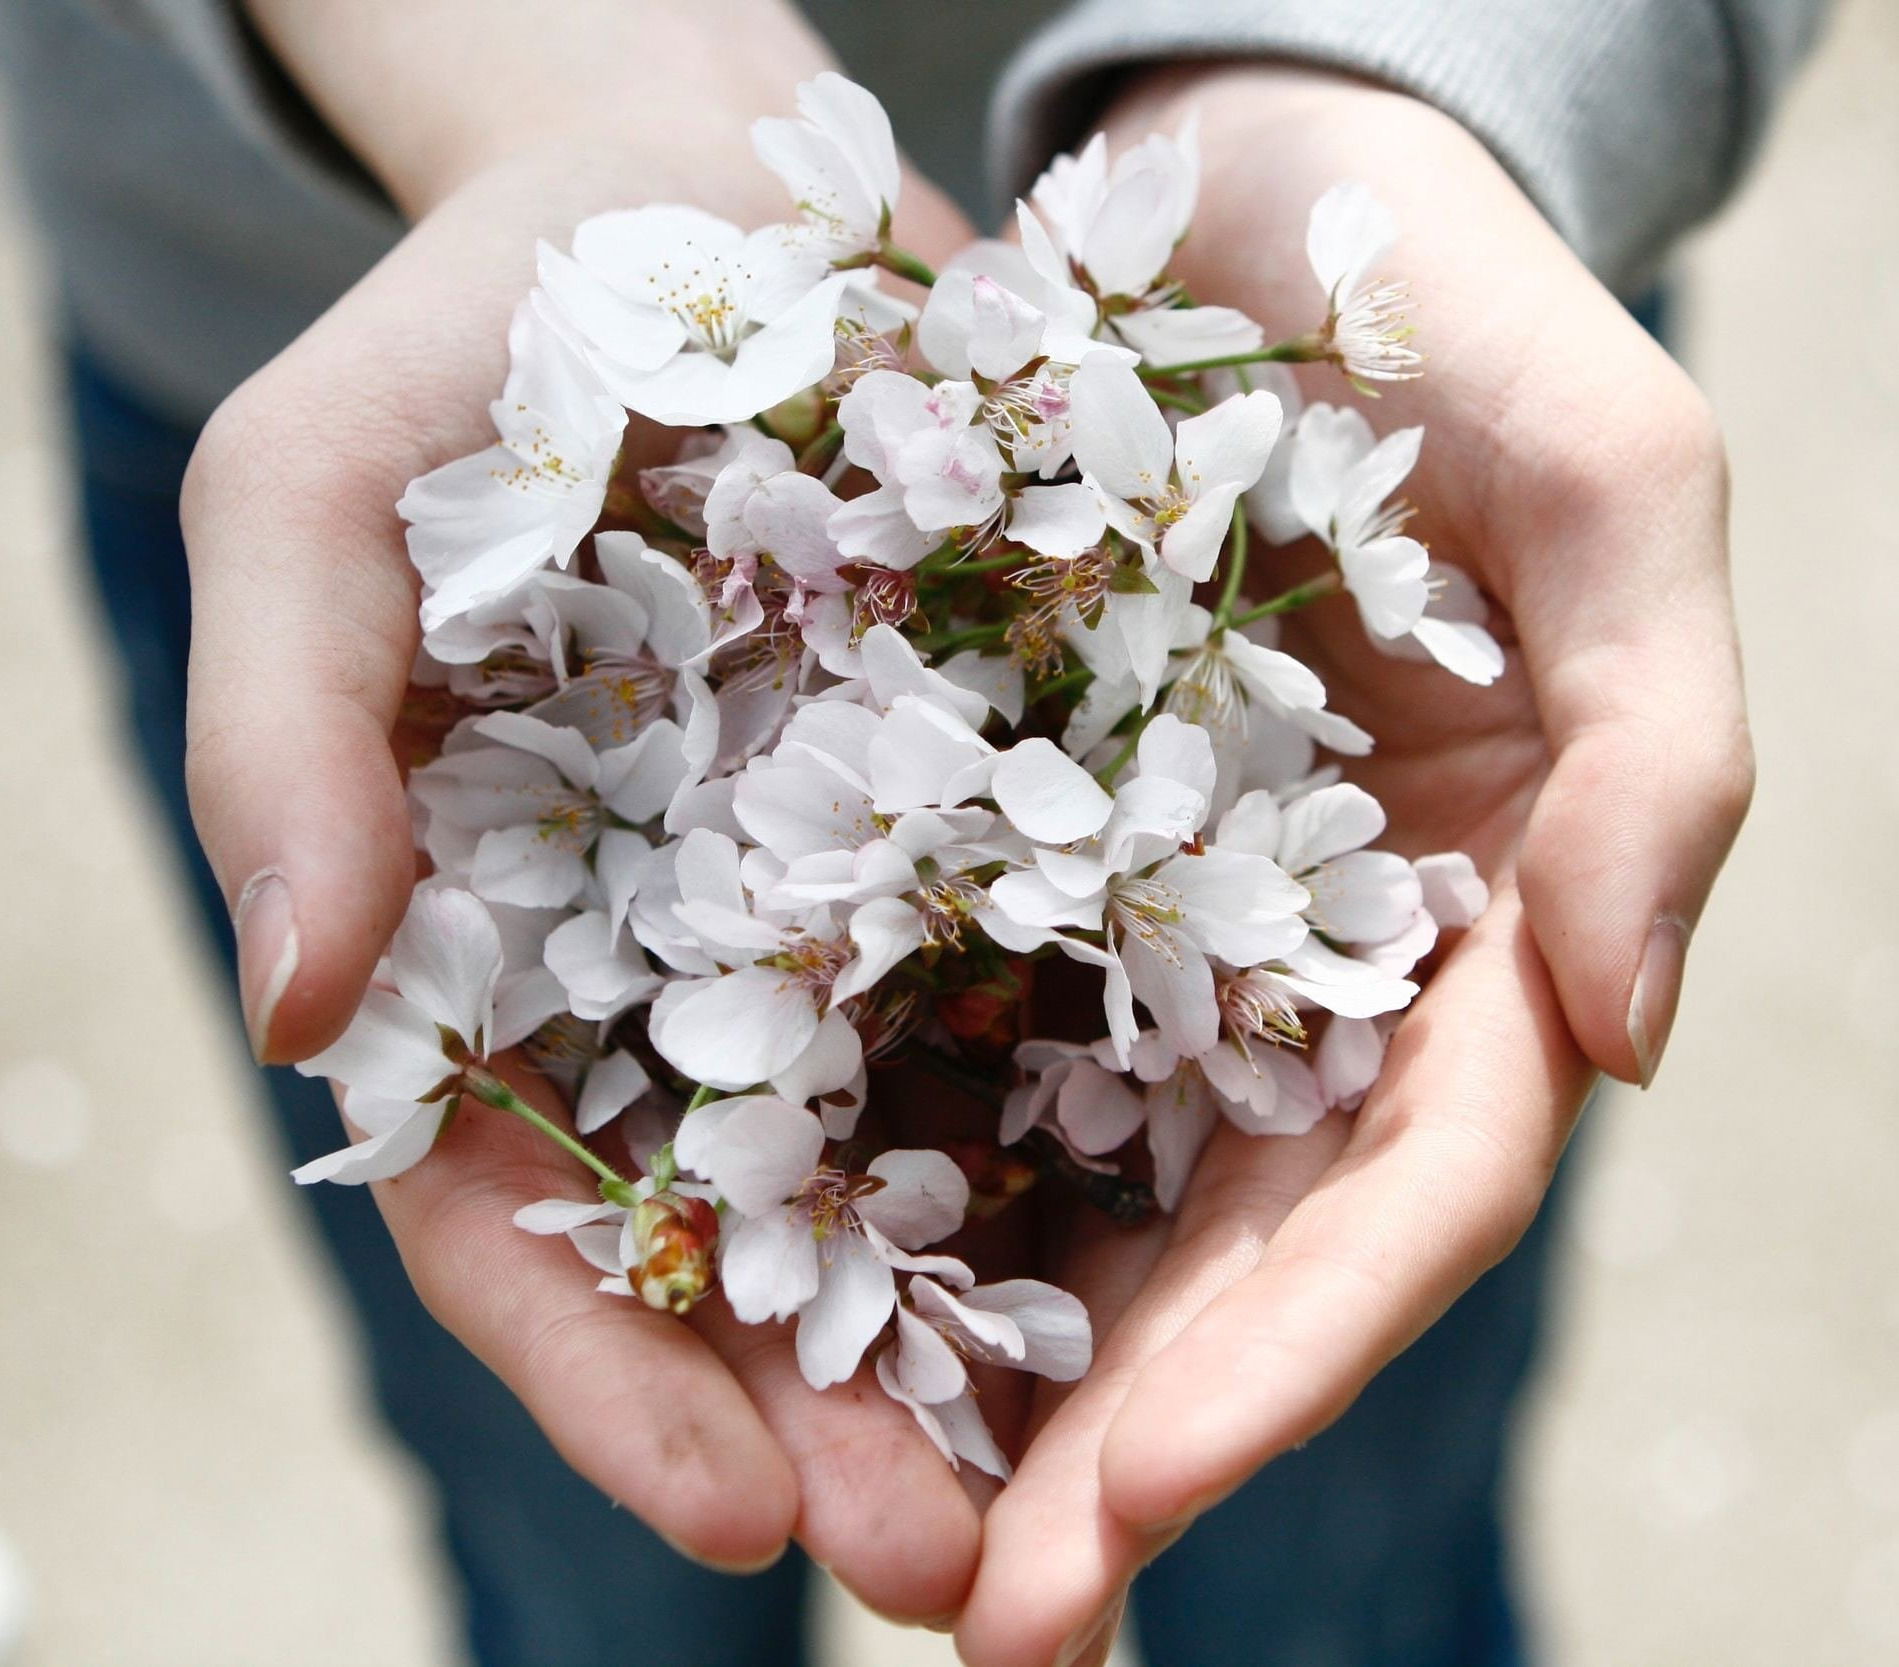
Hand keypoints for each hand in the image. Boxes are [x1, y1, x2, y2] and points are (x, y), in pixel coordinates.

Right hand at [181, 0, 986, 1619]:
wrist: (689, 201)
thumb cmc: (471, 349)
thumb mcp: (317, 504)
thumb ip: (284, 741)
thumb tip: (299, 1001)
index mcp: (498, 950)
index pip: (523, 1215)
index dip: (608, 1372)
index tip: (730, 1517)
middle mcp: (686, 959)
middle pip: (752, 1235)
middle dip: (844, 1417)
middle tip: (963, 1582)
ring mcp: (856, 891)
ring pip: (931, 1149)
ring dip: (1016, 1329)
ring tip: (1121, 1484)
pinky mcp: (1011, 797)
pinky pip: (1076, 967)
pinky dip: (1136, 1102)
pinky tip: (1231, 1217)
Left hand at [954, 66, 1752, 1665]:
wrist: (1239, 193)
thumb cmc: (1438, 308)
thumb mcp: (1603, 471)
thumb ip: (1659, 740)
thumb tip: (1626, 1033)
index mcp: (1472, 919)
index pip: (1407, 1197)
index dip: (1288, 1366)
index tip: (1131, 1505)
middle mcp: (1309, 963)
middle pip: (1231, 1254)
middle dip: (1118, 1443)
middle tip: (971, 1616)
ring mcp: (1149, 922)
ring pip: (1081, 1194)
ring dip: (983, 1378)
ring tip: (855, 1533)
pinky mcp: (1000, 845)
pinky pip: (937, 1034)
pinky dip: (877, 1178)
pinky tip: (779, 1298)